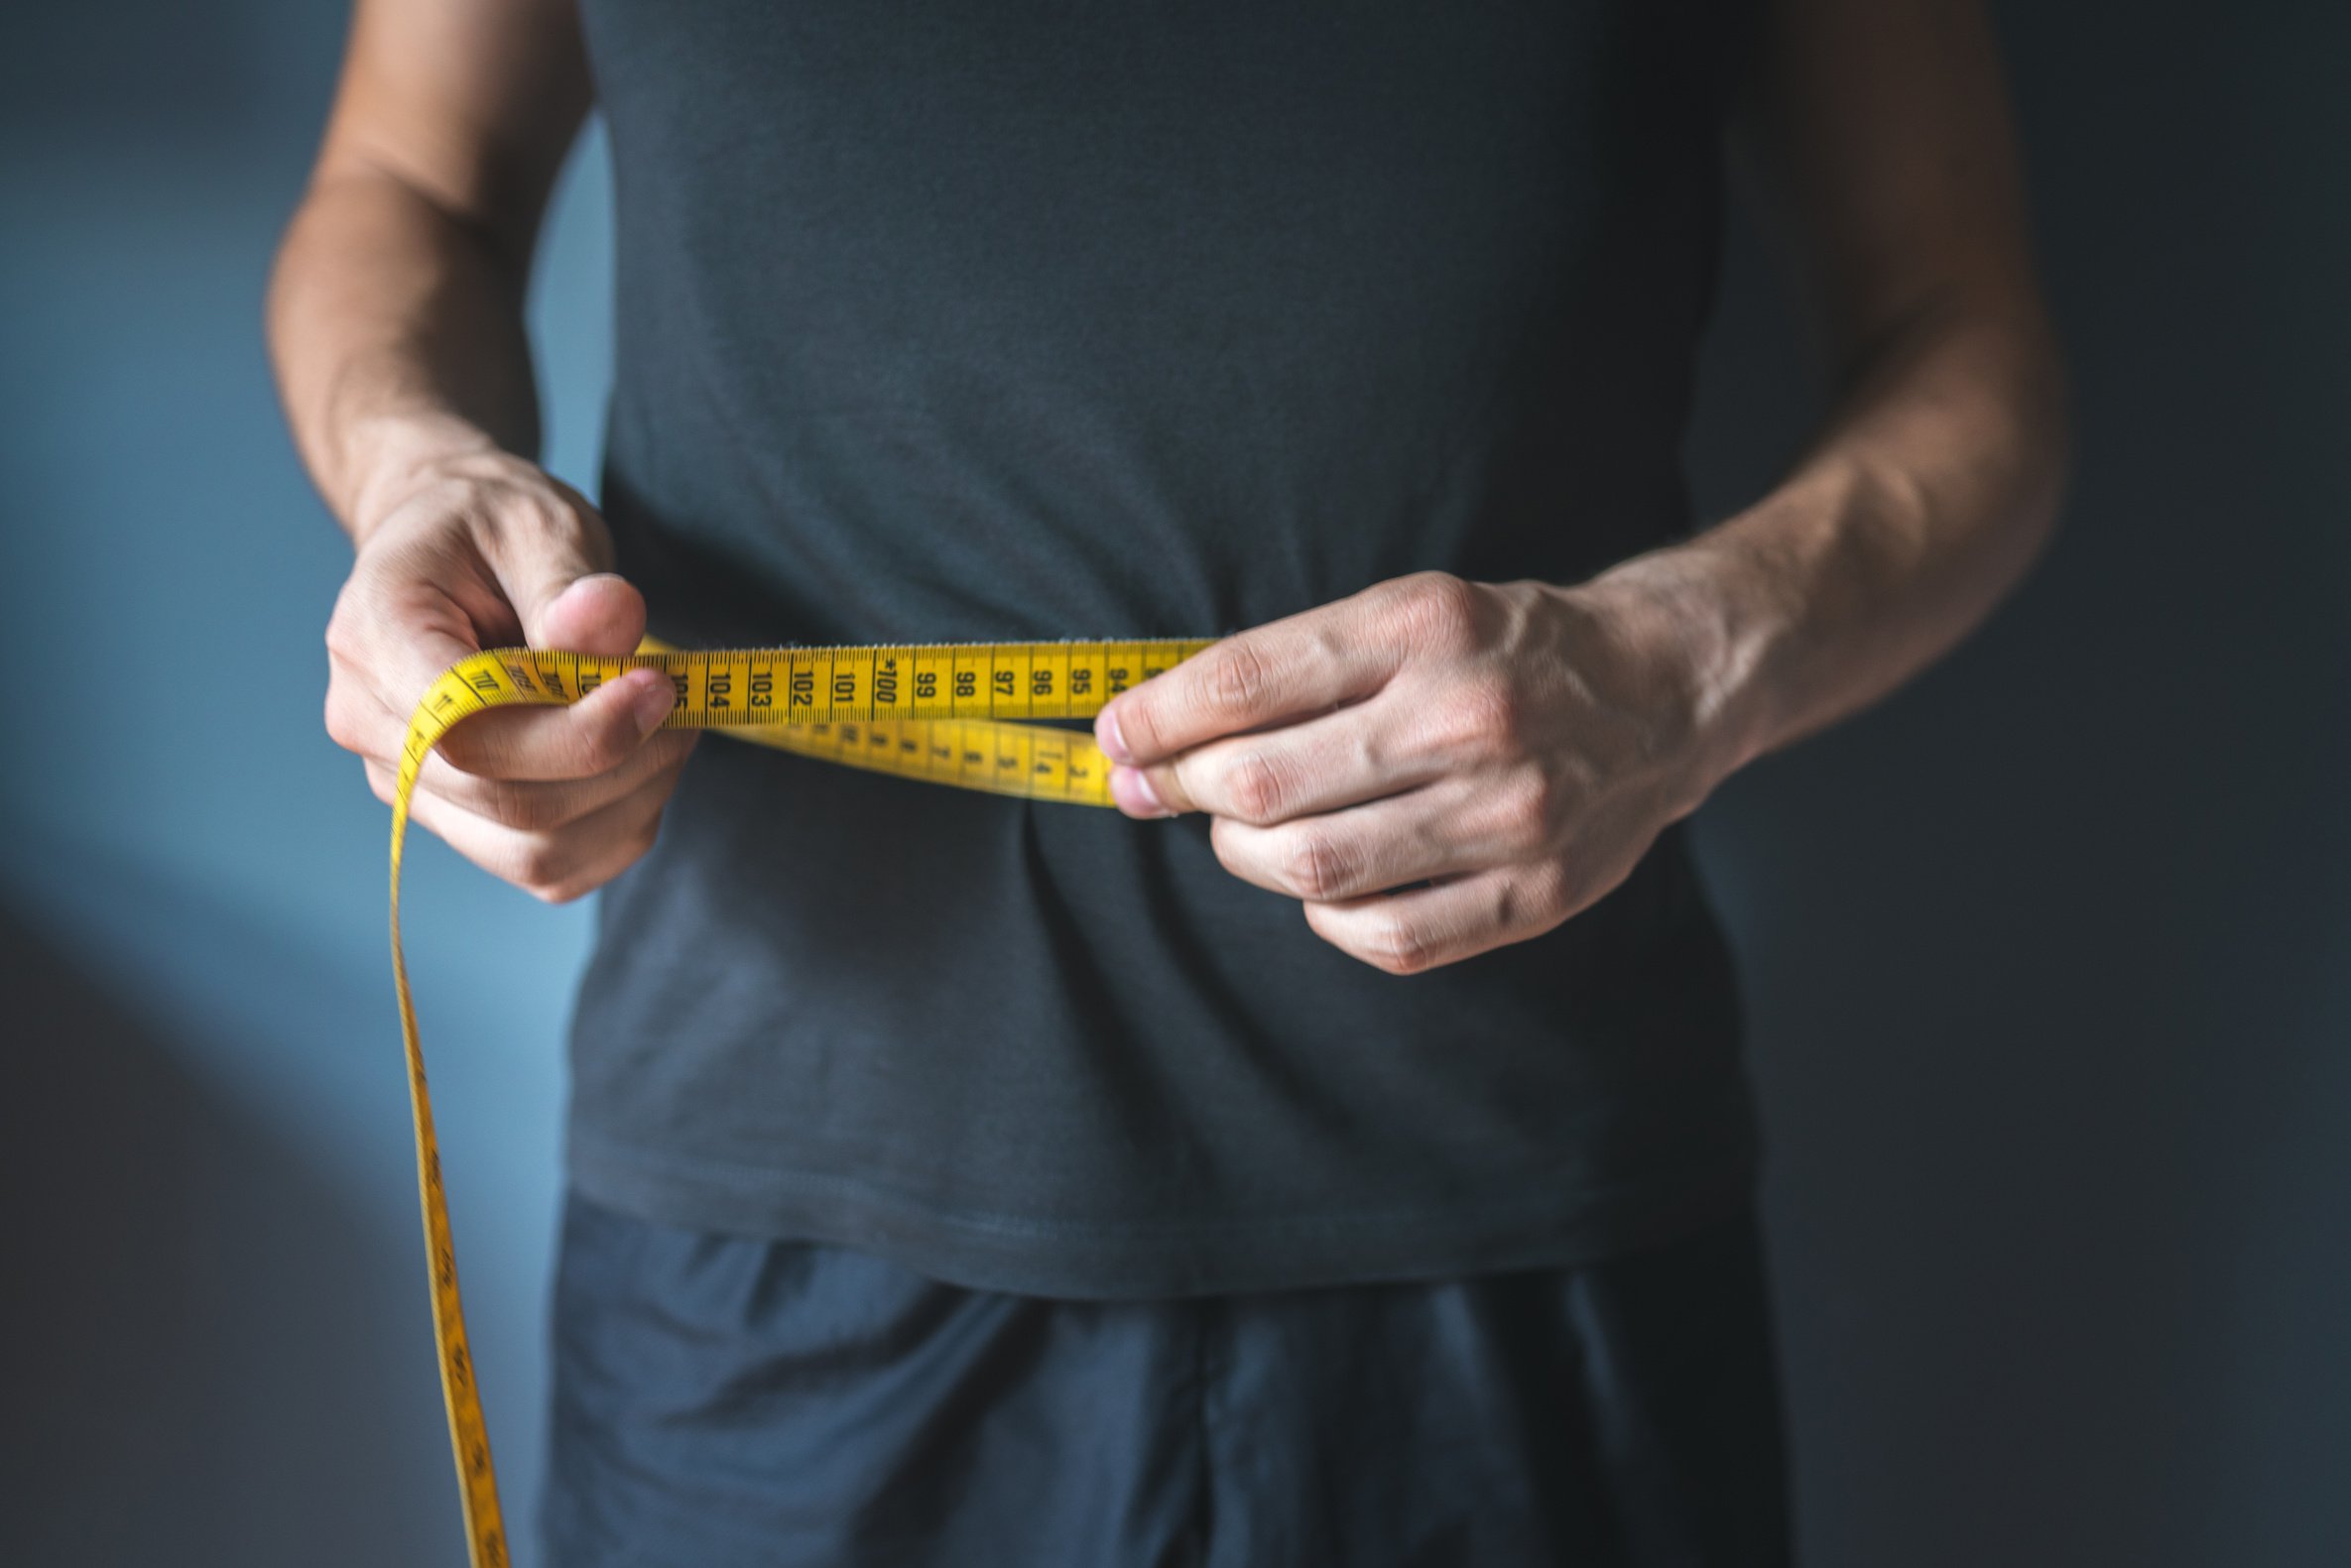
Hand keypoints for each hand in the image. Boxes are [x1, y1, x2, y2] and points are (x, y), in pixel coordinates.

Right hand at [324, 444, 696, 901]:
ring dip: (631, 800)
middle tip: (682, 699)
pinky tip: (642, 765)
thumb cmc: (489, 527)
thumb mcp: (536, 522)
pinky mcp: (457, 821)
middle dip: (622, 761)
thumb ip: (570, 580)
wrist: (451, 548)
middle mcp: (373, 728)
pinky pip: (550, 869)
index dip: (575, 731)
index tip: (659, 687)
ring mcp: (408, 785)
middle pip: (509, 801)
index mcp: (374, 637)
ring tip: (668, 725)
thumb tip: (612, 622)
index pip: (463, 732)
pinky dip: (619, 829)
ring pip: (535, 852)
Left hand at [1092, 569, 1733, 973]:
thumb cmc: (1503, 651)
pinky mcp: (1533, 895)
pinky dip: (1323, 915)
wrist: (1659, 693)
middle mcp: (1467, 717)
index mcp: (1425, 627)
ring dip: (1241, 854)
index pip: (1245, 681)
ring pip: (1307, 867)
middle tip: (1162, 787)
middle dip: (1184, 790)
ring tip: (1242, 831)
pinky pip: (1380, 936)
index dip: (1155, 717)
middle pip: (1259, 784)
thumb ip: (1288, 668)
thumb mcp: (1407, 613)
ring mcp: (1506, 814)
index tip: (1116, 735)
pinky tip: (1327, 879)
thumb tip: (1145, 735)